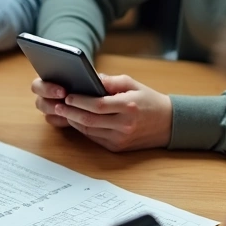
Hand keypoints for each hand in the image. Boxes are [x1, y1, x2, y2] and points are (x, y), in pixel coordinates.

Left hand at [31, 74, 172, 151]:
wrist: (168, 123)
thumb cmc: (148, 100)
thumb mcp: (133, 84)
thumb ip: (111, 81)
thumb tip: (90, 78)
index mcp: (129, 107)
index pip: (98, 105)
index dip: (80, 101)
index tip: (68, 96)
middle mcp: (124, 125)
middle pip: (89, 120)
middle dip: (70, 112)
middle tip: (58, 105)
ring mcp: (120, 138)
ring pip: (89, 130)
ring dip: (73, 121)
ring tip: (63, 112)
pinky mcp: (117, 147)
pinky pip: (94, 138)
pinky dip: (83, 129)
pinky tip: (76, 121)